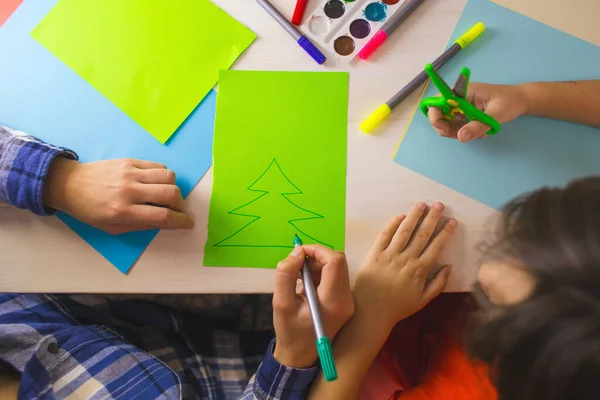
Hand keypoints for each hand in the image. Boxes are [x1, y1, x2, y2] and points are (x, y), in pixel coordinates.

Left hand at [43, 157, 193, 233]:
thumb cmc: (89, 210)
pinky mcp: (129, 161)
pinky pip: (158, 166)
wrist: (68, 184)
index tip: (188, 223)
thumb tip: (165, 222)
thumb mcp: (112, 228)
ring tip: (166, 195)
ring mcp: (130, 173)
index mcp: (123, 211)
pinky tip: (156, 183)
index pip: (162, 216)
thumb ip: (140, 226)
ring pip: (168, 176)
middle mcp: (129, 191)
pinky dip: (164, 176)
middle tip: (176, 210)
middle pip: (171, 193)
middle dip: (180, 205)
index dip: (181, 221)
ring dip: (174, 188)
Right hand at [273, 245, 353, 368]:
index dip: (317, 250)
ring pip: (338, 268)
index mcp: (332, 301)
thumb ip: (286, 274)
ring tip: (298, 277)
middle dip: (317, 256)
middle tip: (297, 264)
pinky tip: (305, 284)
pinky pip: (336, 277)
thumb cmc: (290, 331)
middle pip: (339, 262)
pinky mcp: (345, 302)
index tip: (299, 252)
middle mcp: (346, 300)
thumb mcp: (280, 303)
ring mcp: (348, 301)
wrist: (300, 356)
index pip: (335, 262)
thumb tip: (297, 252)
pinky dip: (321, 274)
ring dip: (318, 265)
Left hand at [354, 202, 456, 338]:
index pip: (436, 246)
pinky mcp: (374, 254)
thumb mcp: (423, 300)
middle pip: (422, 234)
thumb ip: (438, 283)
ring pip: (404, 231)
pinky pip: (385, 235)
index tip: (452, 221)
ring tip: (422, 204)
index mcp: (420, 270)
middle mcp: (406, 259)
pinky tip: (401, 216)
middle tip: (439, 205)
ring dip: (414, 216)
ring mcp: (389, 255)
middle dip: (432, 218)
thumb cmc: (398, 307)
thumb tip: (450, 266)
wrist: (371, 311)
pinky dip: (393, 224)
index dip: (445, 233)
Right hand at [428, 83, 529, 141]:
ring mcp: (462, 105)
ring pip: (447, 121)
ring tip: (477, 134)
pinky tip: (479, 133)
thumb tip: (460, 137)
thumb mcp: (496, 115)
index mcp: (463, 91)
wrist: (522, 100)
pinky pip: (457, 124)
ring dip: (456, 132)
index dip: (435, 115)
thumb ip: (478, 126)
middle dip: (445, 128)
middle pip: (439, 113)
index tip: (444, 128)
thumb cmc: (511, 102)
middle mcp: (459, 97)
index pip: (438, 100)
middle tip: (461, 136)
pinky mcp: (466, 112)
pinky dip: (464, 131)